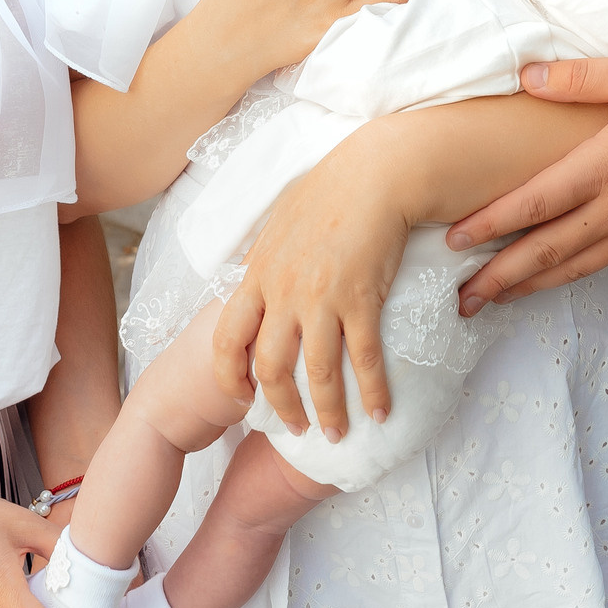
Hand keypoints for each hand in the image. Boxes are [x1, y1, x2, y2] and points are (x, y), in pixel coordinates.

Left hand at [212, 130, 410, 440]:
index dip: (229, 376)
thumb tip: (255, 279)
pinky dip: (372, 390)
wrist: (375, 173)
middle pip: (269, 366)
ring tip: (337, 434)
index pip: (226, 338)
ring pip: (315, 372)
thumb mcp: (281, 224)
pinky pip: (363, 357)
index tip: (240, 399)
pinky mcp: (360, 298)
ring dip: (327, 410)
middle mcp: (282, 291)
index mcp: (258, 274)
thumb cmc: (331, 191)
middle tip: (293, 428)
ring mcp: (320, 297)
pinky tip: (380, 410)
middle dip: (280, 406)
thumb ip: (267, 260)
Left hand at [447, 56, 607, 310]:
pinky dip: (568, 278)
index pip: (537, 202)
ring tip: (492, 302)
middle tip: (461, 299)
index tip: (453, 239)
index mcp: (607, 165)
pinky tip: (549, 281)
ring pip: (573, 267)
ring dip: (529, 287)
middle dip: (500, 277)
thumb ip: (581, 77)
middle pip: (547, 250)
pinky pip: (602, 264)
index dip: (492, 223)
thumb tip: (526, 75)